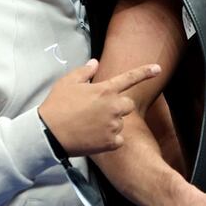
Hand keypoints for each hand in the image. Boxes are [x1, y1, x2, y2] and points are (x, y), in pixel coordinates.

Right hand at [38, 59, 160, 156]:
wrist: (48, 133)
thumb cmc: (57, 106)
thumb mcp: (67, 82)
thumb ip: (84, 71)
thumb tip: (95, 63)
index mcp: (105, 89)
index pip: (130, 78)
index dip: (145, 72)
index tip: (158, 69)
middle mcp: (114, 106)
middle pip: (127, 104)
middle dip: (117, 106)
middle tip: (97, 111)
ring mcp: (114, 125)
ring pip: (120, 122)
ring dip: (111, 123)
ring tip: (89, 125)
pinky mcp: (111, 142)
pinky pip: (118, 139)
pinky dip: (109, 140)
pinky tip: (93, 137)